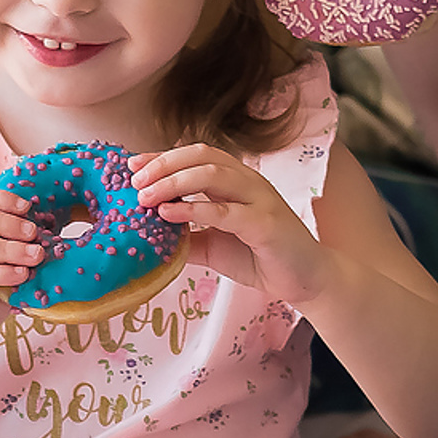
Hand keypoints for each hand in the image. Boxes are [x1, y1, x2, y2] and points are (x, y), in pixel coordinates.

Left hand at [131, 144, 324, 307]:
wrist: (305, 281)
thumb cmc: (261, 258)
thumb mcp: (214, 246)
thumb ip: (186, 237)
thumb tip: (149, 236)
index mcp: (236, 181)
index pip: (196, 156)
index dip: (163, 157)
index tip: (132, 167)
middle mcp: (248, 181)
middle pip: (201, 156)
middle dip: (163, 164)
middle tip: (134, 181)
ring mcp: (258, 199)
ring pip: (212, 174)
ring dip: (173, 182)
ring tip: (145, 196)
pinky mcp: (265, 223)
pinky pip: (225, 210)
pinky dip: (194, 209)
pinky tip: (169, 214)